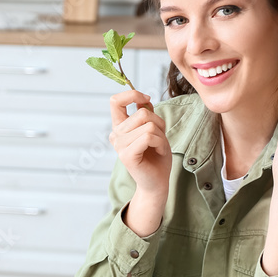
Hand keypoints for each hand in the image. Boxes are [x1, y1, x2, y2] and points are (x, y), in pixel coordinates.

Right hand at [109, 90, 170, 208]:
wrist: (157, 181)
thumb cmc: (156, 156)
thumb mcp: (154, 130)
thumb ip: (147, 114)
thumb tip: (144, 100)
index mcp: (119, 127)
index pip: (115, 101)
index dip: (132, 94)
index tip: (145, 99)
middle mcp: (116, 135)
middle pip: (142, 113)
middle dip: (159, 123)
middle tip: (159, 138)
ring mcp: (119, 145)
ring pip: (149, 125)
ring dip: (161, 135)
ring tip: (158, 147)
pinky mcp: (127, 155)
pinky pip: (149, 137)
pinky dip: (161, 143)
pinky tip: (159, 152)